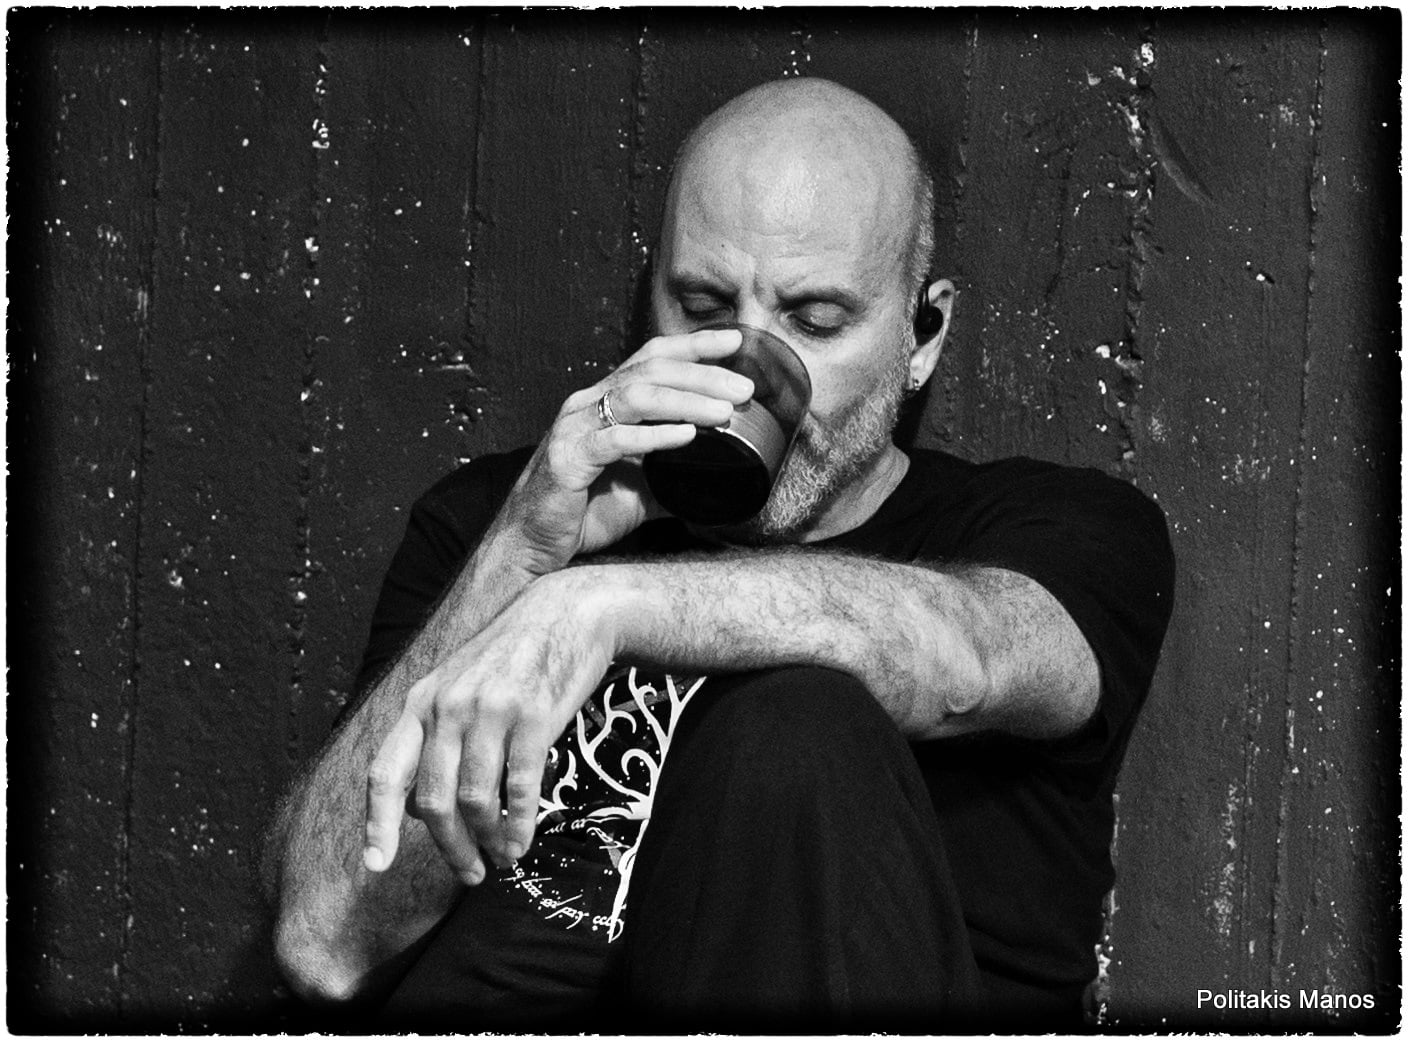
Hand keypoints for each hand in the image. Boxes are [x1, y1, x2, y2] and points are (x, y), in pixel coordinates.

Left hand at [362, 572, 615, 884]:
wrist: (567, 612)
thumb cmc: (513, 656)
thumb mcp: (457, 686)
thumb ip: (432, 740)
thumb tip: (413, 808)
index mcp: (421, 702)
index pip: (386, 772)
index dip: (377, 823)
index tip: (376, 866)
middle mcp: (448, 706)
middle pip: (434, 800)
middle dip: (451, 847)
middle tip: (471, 873)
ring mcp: (490, 710)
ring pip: (475, 799)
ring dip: (488, 840)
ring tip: (502, 858)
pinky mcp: (534, 716)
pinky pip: (520, 786)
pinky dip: (519, 824)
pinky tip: (521, 841)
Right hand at [483, 328, 751, 576]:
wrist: (531, 545)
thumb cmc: (583, 513)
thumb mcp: (641, 490)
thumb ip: (675, 476)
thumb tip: (724, 480)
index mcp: (604, 403)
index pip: (651, 358)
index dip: (693, 345)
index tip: (736, 340)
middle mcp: (587, 406)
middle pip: (650, 371)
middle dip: (701, 374)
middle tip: (743, 387)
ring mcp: (574, 429)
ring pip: (635, 397)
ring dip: (685, 400)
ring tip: (724, 411)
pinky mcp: (567, 460)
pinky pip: (615, 440)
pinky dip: (654, 436)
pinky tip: (686, 436)